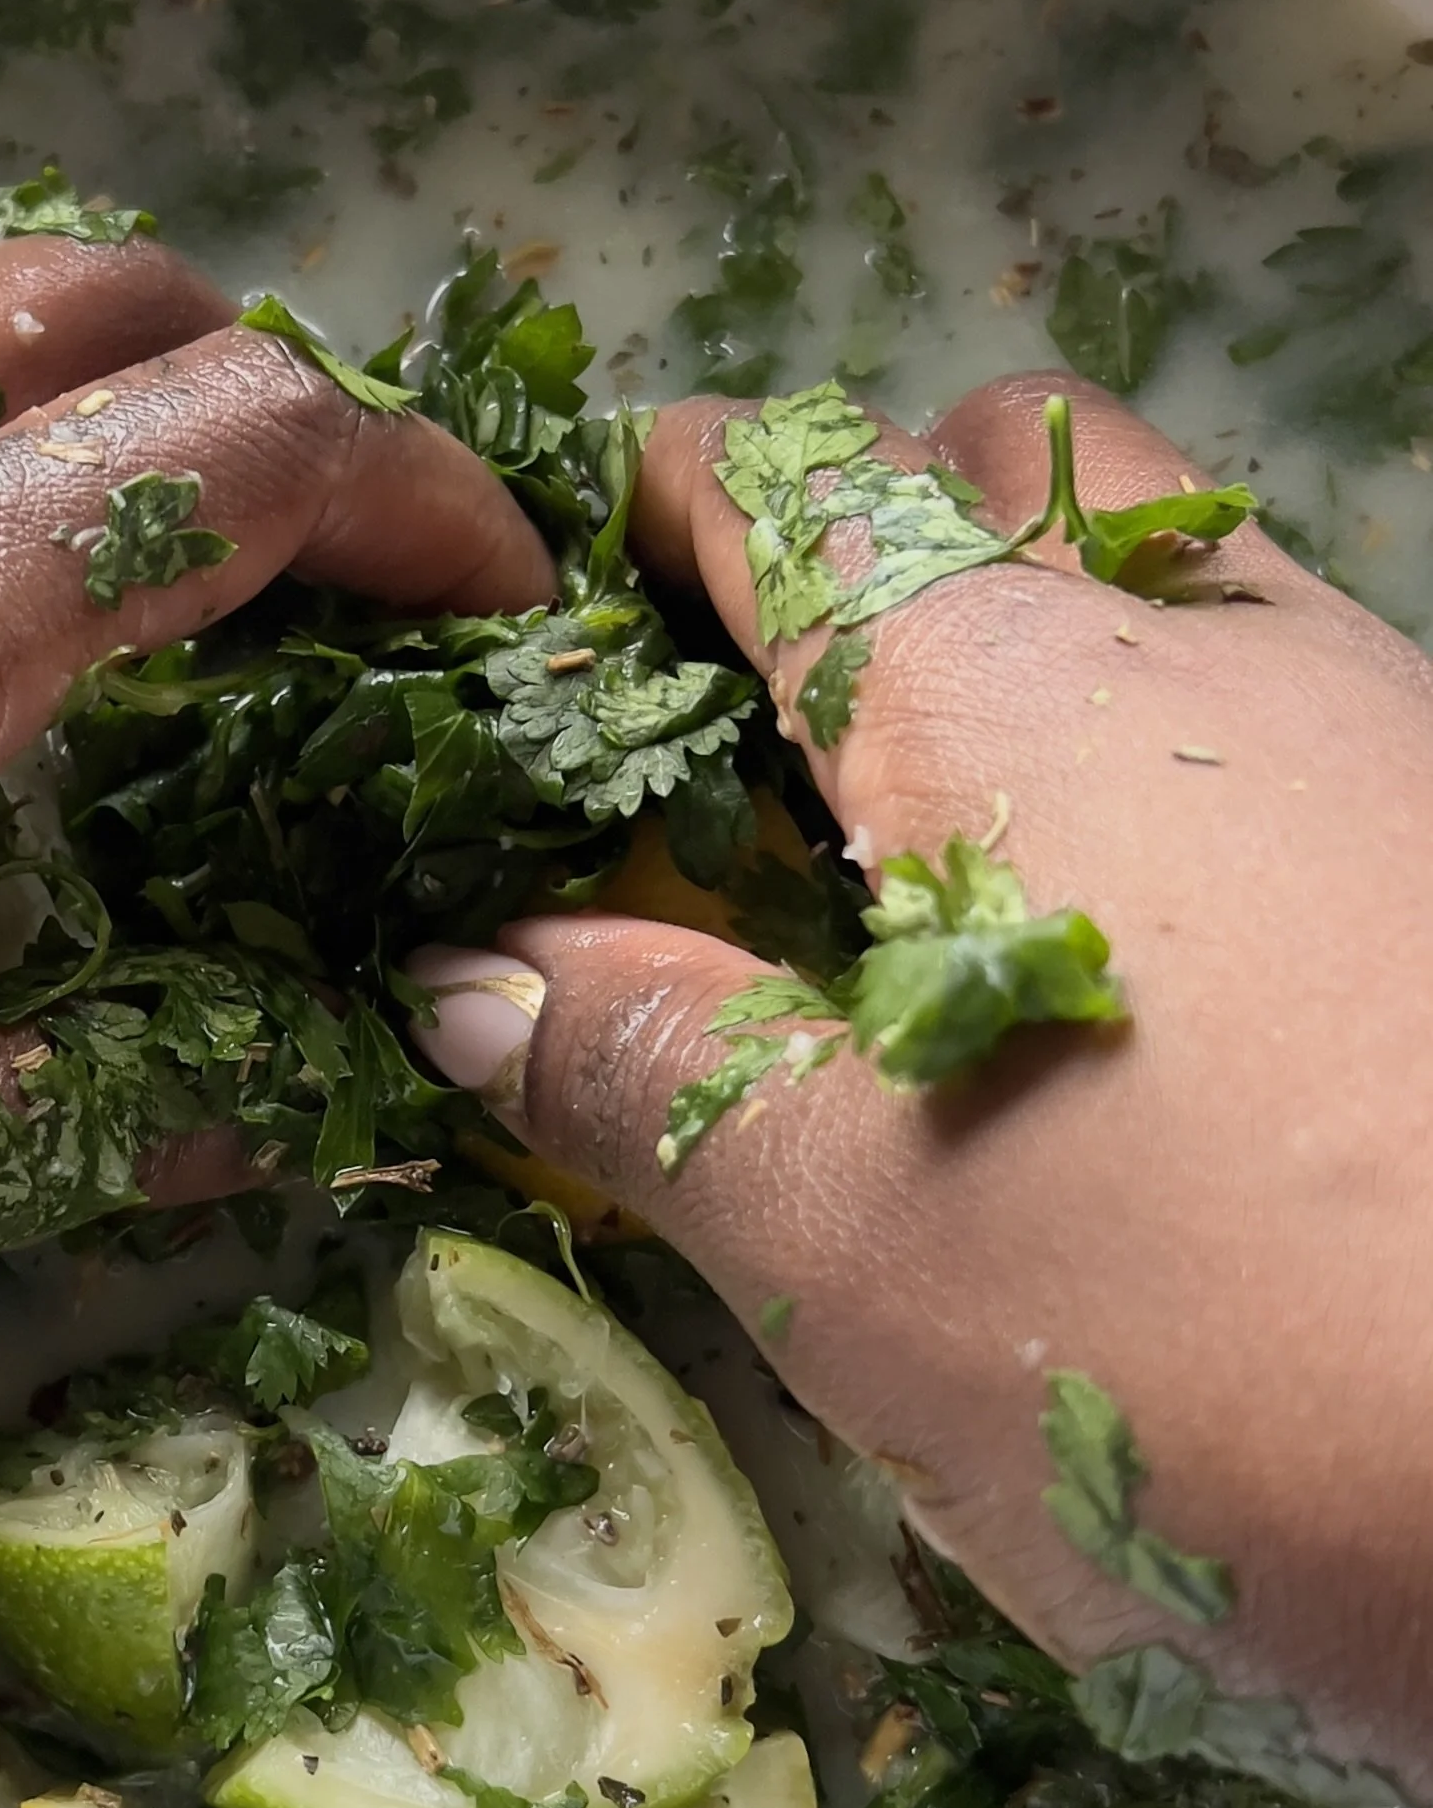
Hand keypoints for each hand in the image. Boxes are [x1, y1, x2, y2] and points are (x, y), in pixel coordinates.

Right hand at [410, 371, 1432, 1798]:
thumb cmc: (1210, 1347)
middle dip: (873, 534)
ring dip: (1054, 661)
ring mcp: (1400, 738)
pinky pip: (1314, 723)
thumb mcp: (855, 1247)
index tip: (567, 622)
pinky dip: (1200, 779)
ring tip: (967, 892)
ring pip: (1189, 582)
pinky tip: (1181, 997)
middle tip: (776, 757)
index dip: (645, 522)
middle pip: (1015, 460)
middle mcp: (1220, 651)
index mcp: (1007, 692)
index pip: (778, 485)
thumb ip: (648, 1071)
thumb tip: (468, 964)